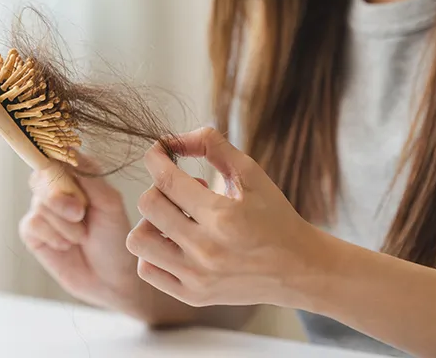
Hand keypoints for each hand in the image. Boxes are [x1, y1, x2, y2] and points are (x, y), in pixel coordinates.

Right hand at [18, 154, 144, 311]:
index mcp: (80, 174)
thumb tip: (65, 151)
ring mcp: (44, 208)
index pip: (60, 154)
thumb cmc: (115, 239)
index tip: (66, 174)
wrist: (111, 280)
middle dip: (61, 197)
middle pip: (43, 175)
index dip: (58, 162)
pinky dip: (53, 236)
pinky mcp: (33, 230)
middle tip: (80, 213)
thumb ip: (89, 177)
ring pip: (40, 202)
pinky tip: (67, 246)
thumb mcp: (110, 204)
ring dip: (65, 224)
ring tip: (83, 236)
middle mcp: (59, 187)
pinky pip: (33, 223)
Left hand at [125, 127, 319, 307]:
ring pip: (138, 240)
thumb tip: (174, 139)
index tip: (158, 151)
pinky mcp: (192, 296)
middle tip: (183, 188)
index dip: (156, 158)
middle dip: (159, 186)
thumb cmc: (274, 216)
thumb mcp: (253, 174)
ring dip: (150, 220)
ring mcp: (196, 277)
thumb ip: (214, 146)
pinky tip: (174, 241)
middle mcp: (206, 250)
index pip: (168, 180)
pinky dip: (153, 250)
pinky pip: (146, 269)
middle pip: (149, 205)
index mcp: (223, 216)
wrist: (297, 268)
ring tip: (174, 218)